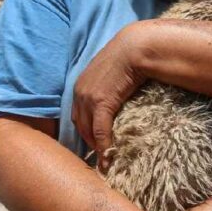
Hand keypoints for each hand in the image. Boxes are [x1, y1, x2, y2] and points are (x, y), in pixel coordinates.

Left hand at [72, 23, 147, 169]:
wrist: (133, 49)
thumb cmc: (127, 57)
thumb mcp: (110, 72)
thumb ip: (106, 85)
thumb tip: (115, 95)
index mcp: (80, 86)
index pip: (78, 115)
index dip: (85, 131)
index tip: (92, 143)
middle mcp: (79, 93)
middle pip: (80, 125)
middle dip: (87, 142)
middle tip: (98, 157)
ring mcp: (88, 98)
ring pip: (88, 131)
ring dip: (95, 148)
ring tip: (104, 161)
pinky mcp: (101, 103)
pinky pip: (100, 130)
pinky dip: (103, 145)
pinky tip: (108, 155)